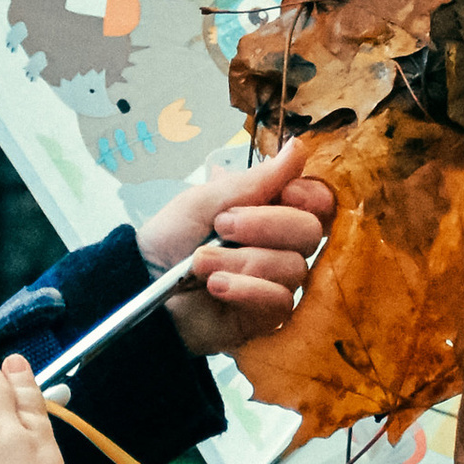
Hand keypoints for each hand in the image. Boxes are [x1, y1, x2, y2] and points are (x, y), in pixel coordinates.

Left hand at [136, 137, 334, 358]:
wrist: (144, 283)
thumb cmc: (172, 237)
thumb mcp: (209, 199)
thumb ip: (258, 179)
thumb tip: (299, 148)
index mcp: (274, 211)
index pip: (320, 202)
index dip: (310, 196)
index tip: (285, 193)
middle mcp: (282, 247)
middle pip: (309, 231)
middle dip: (263, 224)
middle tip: (221, 226)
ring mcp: (277, 282)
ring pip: (292, 267)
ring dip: (241, 261)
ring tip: (202, 263)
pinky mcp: (267, 316)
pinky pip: (280, 300)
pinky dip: (245, 289)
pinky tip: (216, 287)